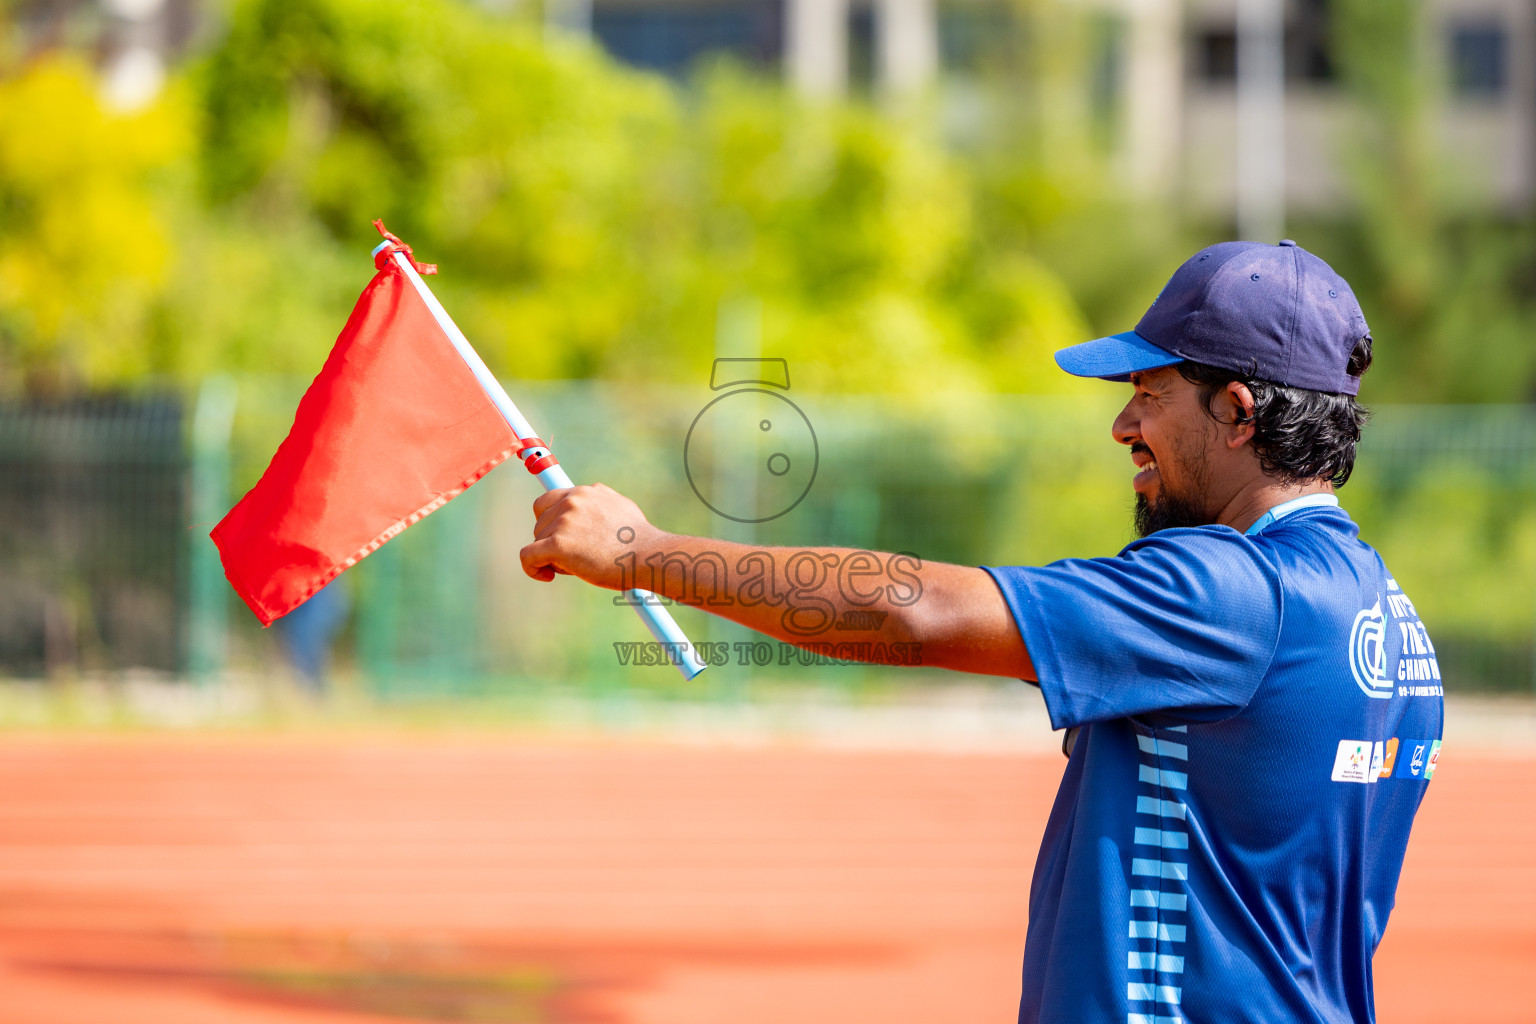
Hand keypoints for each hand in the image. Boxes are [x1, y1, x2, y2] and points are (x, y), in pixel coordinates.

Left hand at [519, 483, 660, 589]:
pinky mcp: (557, 543)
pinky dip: (532, 568)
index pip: (550, 500)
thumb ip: (600, 507)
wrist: (648, 556)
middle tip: (572, 557)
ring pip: (537, 540)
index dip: (550, 520)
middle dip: (551, 539)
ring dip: (550, 557)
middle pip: (541, 521)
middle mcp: (572, 500)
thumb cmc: (640, 542)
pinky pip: (528, 556)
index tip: (556, 536)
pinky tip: (546, 576)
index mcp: (586, 492)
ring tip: (577, 567)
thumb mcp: (621, 510)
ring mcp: (564, 521)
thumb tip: (593, 515)